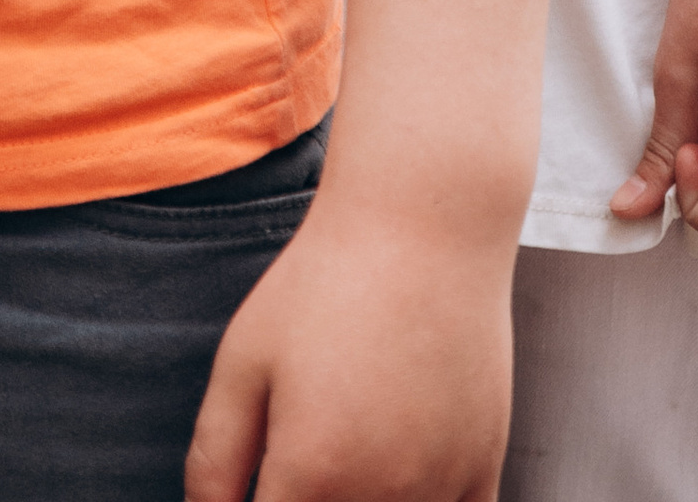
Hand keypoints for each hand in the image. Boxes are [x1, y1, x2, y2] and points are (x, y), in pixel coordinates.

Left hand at [187, 209, 511, 500]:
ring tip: (344, 449)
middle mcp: (381, 494)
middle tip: (303, 451)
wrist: (424, 224)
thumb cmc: (328, 281)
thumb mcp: (243, 361)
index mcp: (312, 474)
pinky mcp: (482, 468)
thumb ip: (214, 460)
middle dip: (307, 500)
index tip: (264, 481)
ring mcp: (439, 486)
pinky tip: (397, 469)